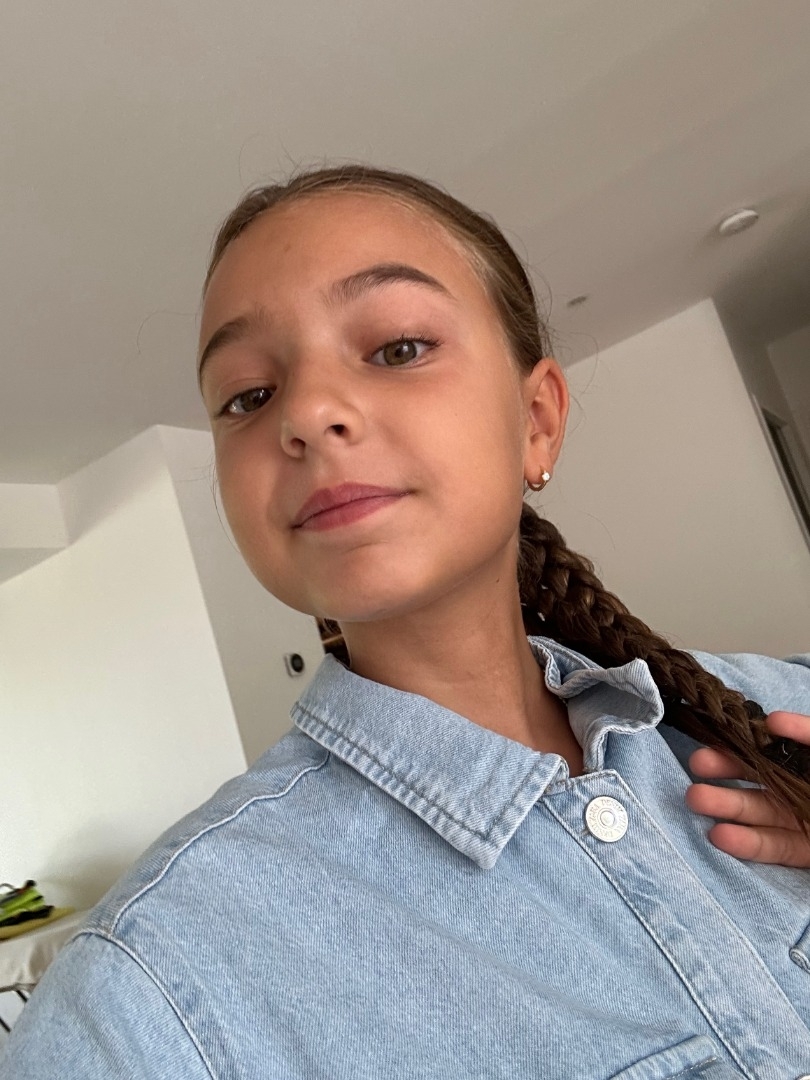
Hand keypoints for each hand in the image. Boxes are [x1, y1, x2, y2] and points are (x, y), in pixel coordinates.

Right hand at [685, 711, 809, 866]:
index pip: (764, 752)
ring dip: (725, 807)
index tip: (707, 746)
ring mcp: (801, 822)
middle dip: (722, 775)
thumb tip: (771, 719)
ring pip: (757, 813)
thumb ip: (807, 733)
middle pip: (755, 780)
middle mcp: (797, 789)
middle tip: (694, 768)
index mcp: (803, 762)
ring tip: (695, 798)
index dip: (735, 749)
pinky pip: (774, 848)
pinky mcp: (805, 854)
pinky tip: (720, 835)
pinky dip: (747, 844)